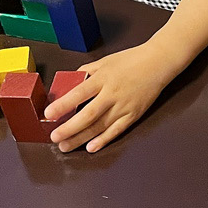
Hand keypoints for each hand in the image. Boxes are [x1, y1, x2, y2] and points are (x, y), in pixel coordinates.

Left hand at [47, 44, 177, 152]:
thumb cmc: (131, 60)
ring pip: (100, 126)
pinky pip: (117, 130)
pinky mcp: (133, 115)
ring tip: (65, 146)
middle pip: (88, 115)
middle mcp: (112, 94)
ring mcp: (123, 106)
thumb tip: (69, 83)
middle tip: (54, 137)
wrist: (158, 63)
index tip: (49, 113)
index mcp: (103, 79)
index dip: (63, 104)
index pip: (79, 93)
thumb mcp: (105, 61)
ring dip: (81, 138)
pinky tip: (91, 147)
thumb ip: (86, 72)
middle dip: (69, 128)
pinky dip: (104, 140)